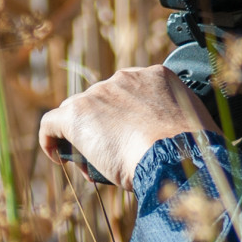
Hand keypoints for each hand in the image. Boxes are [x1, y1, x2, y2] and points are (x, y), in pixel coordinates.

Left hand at [39, 66, 215, 184]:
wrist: (175, 156)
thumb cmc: (190, 150)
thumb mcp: (191, 127)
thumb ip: (174, 124)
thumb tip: (168, 140)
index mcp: (157, 76)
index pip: (131, 92)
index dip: (128, 117)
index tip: (131, 137)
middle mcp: (125, 79)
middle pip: (103, 101)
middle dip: (106, 127)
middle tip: (114, 156)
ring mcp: (99, 94)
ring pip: (79, 113)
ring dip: (84, 137)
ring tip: (94, 165)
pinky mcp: (76, 114)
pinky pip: (52, 122)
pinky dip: (51, 138)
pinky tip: (56, 155)